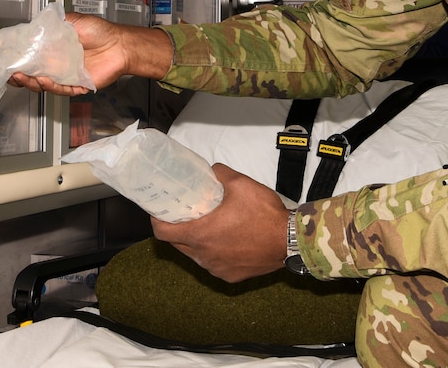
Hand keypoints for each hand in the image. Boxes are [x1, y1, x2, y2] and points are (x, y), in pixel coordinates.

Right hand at [8, 12, 173, 94]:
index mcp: (55, 51)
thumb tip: (32, 26)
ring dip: (33, 83)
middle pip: (35, 76)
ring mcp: (68, 77)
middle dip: (22, 77)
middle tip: (12, 74)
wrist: (119, 43)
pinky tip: (44, 81)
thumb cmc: (98, 31)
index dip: (20, 62)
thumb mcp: (72, 21)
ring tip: (25, 77)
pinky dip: (53, 87)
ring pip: (46, 86)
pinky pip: (63, 90)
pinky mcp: (78, 87)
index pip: (32, 59)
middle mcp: (59, 65)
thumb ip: (53, 24)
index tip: (7, 62)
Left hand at [152, 163, 288, 282]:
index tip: (160, 211)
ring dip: (196, 242)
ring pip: (196, 256)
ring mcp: (216, 269)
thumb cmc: (263, 213)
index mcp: (200, 234)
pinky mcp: (230, 277)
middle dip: (176, 230)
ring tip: (208, 227)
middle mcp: (204, 256)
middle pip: (177, 245)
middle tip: (185, 215)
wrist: (290, 241)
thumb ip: (220, 173)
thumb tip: (211, 171)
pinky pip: (214, 264)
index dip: (157, 221)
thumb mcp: (241, 183)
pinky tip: (227, 242)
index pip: (163, 233)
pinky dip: (214, 253)